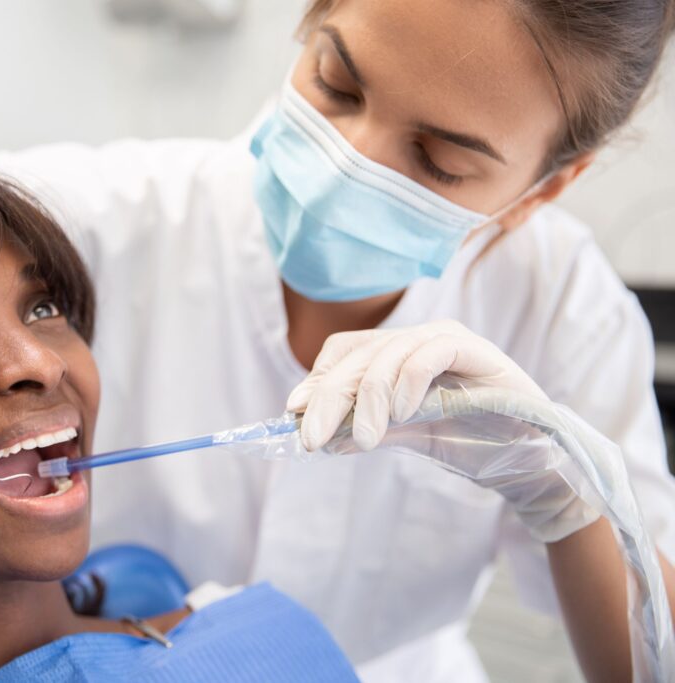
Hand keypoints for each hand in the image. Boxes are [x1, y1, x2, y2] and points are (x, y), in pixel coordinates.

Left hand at [286, 320, 598, 541]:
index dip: (316, 380)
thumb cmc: (467, 442)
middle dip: (329, 398)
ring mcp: (448, 339)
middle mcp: (419, 337)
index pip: (344, 352)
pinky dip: (407, 383)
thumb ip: (363, 427)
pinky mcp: (476, 350)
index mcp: (398, 351)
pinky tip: (402, 414)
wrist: (528, 460)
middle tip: (312, 438)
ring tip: (363, 440)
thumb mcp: (403, 434)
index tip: (295, 414)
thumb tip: (313, 433)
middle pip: (357, 356)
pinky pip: (428, 354)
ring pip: (387, 356)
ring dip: (368, 401)